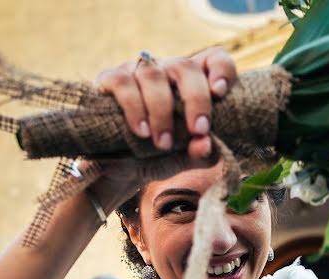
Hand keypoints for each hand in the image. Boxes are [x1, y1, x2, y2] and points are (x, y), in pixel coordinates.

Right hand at [86, 47, 237, 211]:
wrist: (117, 170)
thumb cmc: (156, 158)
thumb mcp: (181, 160)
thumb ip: (198, 154)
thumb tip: (206, 144)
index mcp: (190, 85)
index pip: (212, 59)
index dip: (220, 69)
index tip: (220, 92)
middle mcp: (165, 71)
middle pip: (185, 66)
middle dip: (196, 98)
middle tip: (199, 130)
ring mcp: (136, 72)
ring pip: (153, 74)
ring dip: (162, 110)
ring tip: (163, 142)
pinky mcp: (108, 79)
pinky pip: (122, 83)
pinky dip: (134, 107)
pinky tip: (141, 131)